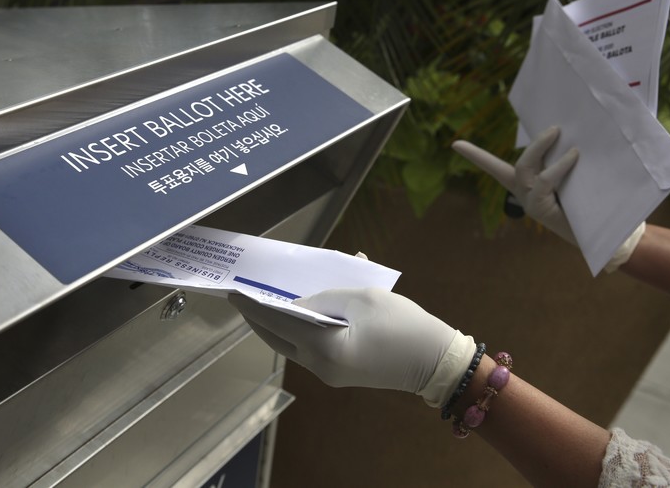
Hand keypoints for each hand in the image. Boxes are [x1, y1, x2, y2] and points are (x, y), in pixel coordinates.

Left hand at [229, 288, 474, 406]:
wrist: (436, 362)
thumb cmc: (402, 324)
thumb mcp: (361, 299)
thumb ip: (324, 299)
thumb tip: (297, 305)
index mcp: (324, 347)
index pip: (277, 322)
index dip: (253, 306)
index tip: (233, 294)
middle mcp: (319, 366)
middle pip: (277, 340)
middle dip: (258, 319)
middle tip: (243, 300)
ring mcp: (329, 374)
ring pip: (291, 346)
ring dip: (277, 326)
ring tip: (265, 304)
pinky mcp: (339, 374)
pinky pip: (309, 350)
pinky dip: (298, 332)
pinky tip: (297, 315)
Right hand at [452, 126, 578, 242]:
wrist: (599, 238)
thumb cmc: (587, 207)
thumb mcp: (571, 181)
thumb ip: (564, 165)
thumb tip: (570, 139)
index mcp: (524, 187)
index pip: (494, 168)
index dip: (475, 156)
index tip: (455, 144)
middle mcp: (523, 195)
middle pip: (518, 165)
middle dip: (534, 144)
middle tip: (555, 128)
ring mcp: (530, 203)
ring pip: (525, 169)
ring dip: (540, 148)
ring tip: (559, 134)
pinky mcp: (539, 210)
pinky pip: (544, 181)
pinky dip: (558, 166)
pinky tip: (574, 156)